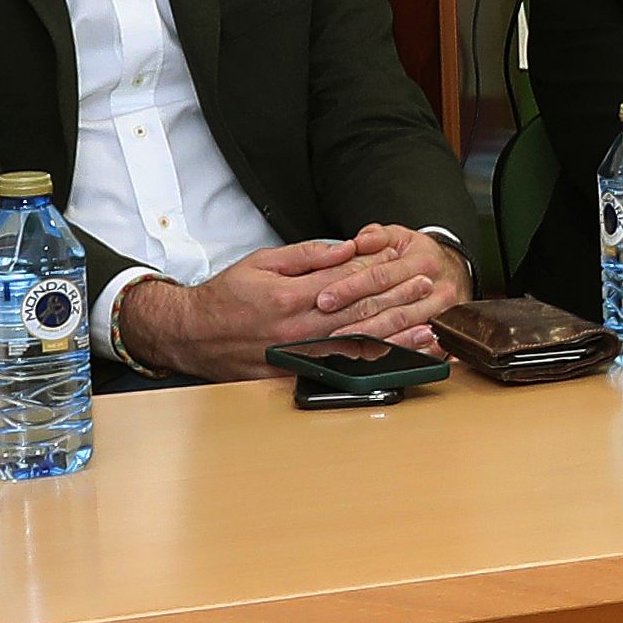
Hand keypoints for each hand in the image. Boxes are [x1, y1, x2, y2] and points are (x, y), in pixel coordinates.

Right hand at [118, 226, 466, 380]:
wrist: (192, 336)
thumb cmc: (226, 297)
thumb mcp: (262, 262)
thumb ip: (307, 255)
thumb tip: (347, 248)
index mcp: (291, 297)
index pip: (347, 280)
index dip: (381, 268)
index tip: (407, 258)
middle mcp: (298, 330)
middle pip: (360, 313)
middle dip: (400, 300)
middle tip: (430, 289)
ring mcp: (299, 356)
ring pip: (357, 345)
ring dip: (397, 336)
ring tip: (429, 328)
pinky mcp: (295, 375)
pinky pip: (341, 369)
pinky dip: (372, 364)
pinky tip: (395, 359)